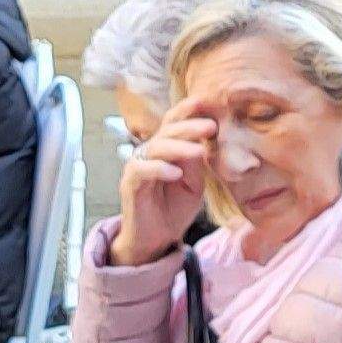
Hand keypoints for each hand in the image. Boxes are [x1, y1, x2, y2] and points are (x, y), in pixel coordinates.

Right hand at [108, 99, 215, 266]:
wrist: (157, 239)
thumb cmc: (174, 210)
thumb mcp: (194, 186)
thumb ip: (197, 165)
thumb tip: (203, 142)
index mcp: (166, 149)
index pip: (174, 123)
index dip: (187, 111)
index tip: (207, 103)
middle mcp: (150, 153)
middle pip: (167, 131)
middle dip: (190, 126)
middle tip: (211, 126)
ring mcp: (138, 166)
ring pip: (156, 147)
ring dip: (179, 147)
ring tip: (199, 152)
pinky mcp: (130, 183)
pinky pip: (143, 169)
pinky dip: (160, 169)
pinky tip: (176, 174)